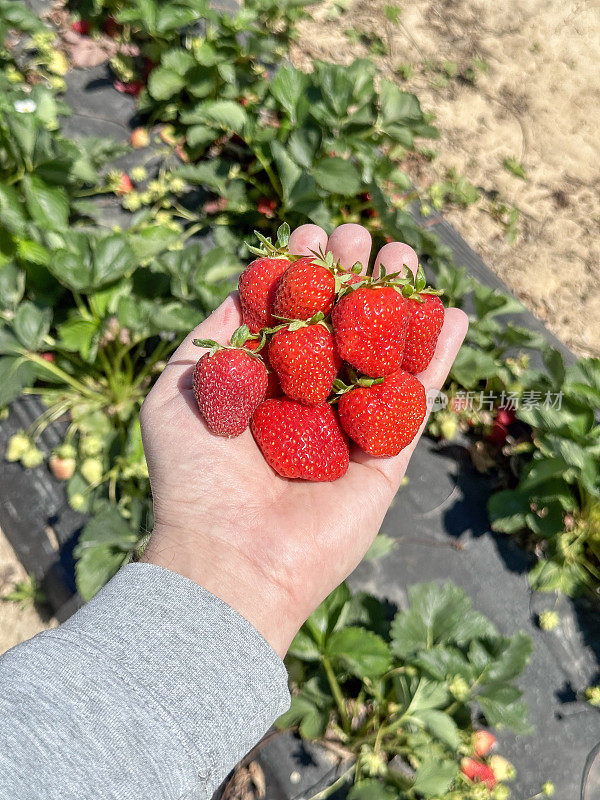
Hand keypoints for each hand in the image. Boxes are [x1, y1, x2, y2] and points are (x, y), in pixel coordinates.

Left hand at [139, 223, 467, 657]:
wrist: (230, 557)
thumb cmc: (193, 477)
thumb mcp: (176, 394)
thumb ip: (208, 342)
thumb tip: (240, 292)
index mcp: (261, 383)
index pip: (289, 315)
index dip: (301, 271)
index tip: (311, 232)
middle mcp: (309, 399)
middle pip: (339, 325)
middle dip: (350, 275)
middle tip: (359, 236)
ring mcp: (350, 426)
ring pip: (382, 353)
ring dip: (398, 302)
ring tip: (403, 254)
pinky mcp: (386, 456)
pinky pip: (418, 399)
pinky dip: (437, 356)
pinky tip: (450, 313)